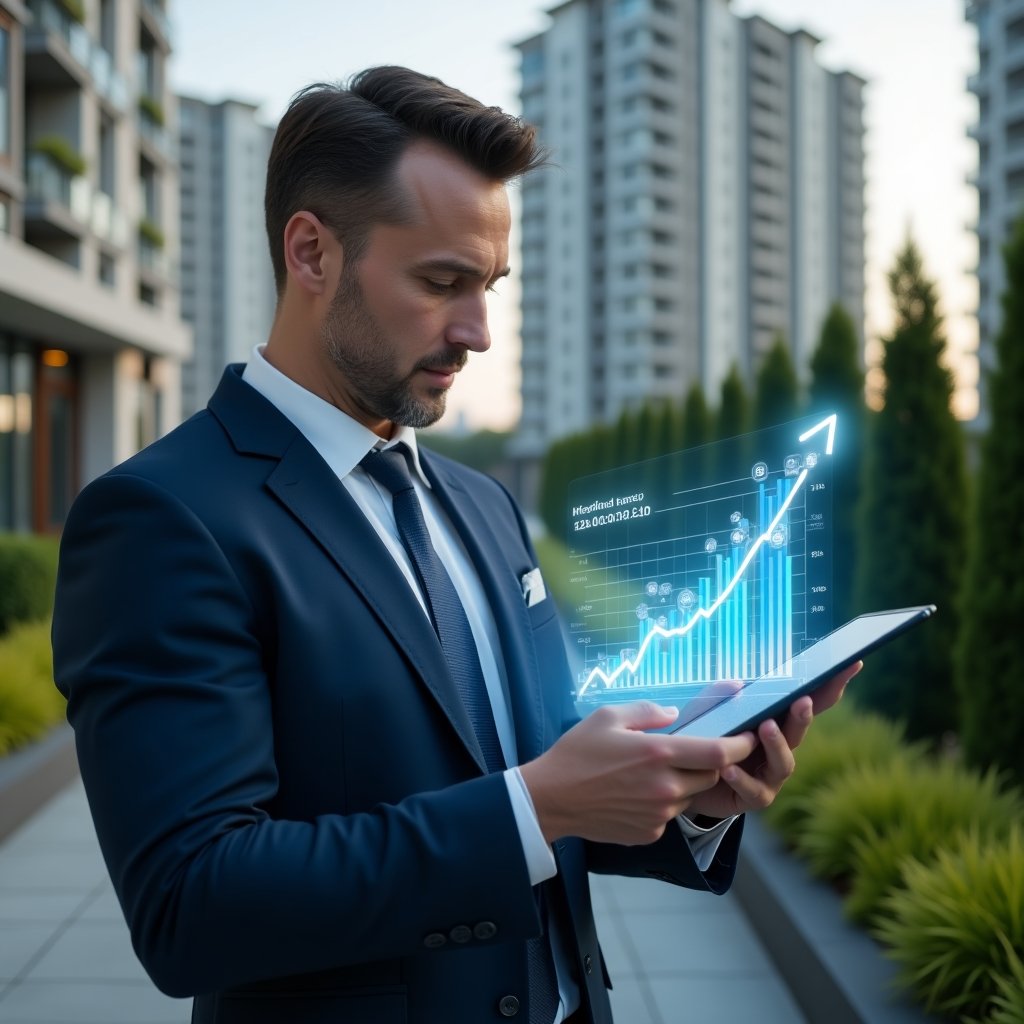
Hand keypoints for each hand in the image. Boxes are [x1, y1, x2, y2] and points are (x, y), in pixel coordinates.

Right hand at [519, 701, 757, 845]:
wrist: (550, 799)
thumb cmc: (576, 753)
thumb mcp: (608, 716)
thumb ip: (648, 711)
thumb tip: (674, 714)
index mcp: (658, 754)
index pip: (719, 753)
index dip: (741, 745)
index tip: (748, 737)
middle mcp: (665, 787)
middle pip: (711, 776)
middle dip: (711, 763)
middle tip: (689, 751)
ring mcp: (659, 814)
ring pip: (691, 796)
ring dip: (685, 782)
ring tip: (651, 771)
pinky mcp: (650, 833)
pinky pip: (671, 815)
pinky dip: (664, 802)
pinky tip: (636, 793)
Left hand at [685, 660, 862, 819]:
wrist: (683, 781)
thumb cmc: (702, 740)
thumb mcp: (704, 713)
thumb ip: (717, 697)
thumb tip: (739, 684)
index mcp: (775, 721)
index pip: (808, 702)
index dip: (830, 686)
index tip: (851, 665)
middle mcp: (779, 748)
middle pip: (799, 730)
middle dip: (804, 716)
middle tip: (802, 702)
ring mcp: (771, 775)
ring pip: (783, 762)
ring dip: (777, 744)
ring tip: (765, 728)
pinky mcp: (755, 797)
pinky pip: (753, 789)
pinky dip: (742, 779)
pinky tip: (729, 769)